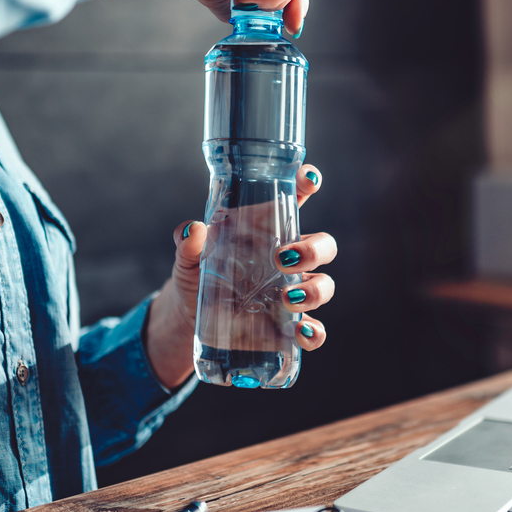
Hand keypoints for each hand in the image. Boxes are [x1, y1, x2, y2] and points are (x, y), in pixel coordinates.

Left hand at [144, 165, 334, 388]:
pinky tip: (302, 333)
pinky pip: (314, 330)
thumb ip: (187, 242)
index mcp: (267, 231)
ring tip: (286, 298)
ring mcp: (292, 293)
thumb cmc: (196, 275)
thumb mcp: (187, 257)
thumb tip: (192, 230)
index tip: (309, 177)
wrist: (190, 319)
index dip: (307, 185)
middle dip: (313, 250)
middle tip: (282, 259)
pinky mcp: (288, 326)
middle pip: (323, 246)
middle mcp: (288, 260)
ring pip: (324, 285)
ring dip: (314, 290)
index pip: (295, 201)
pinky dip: (315, 333)